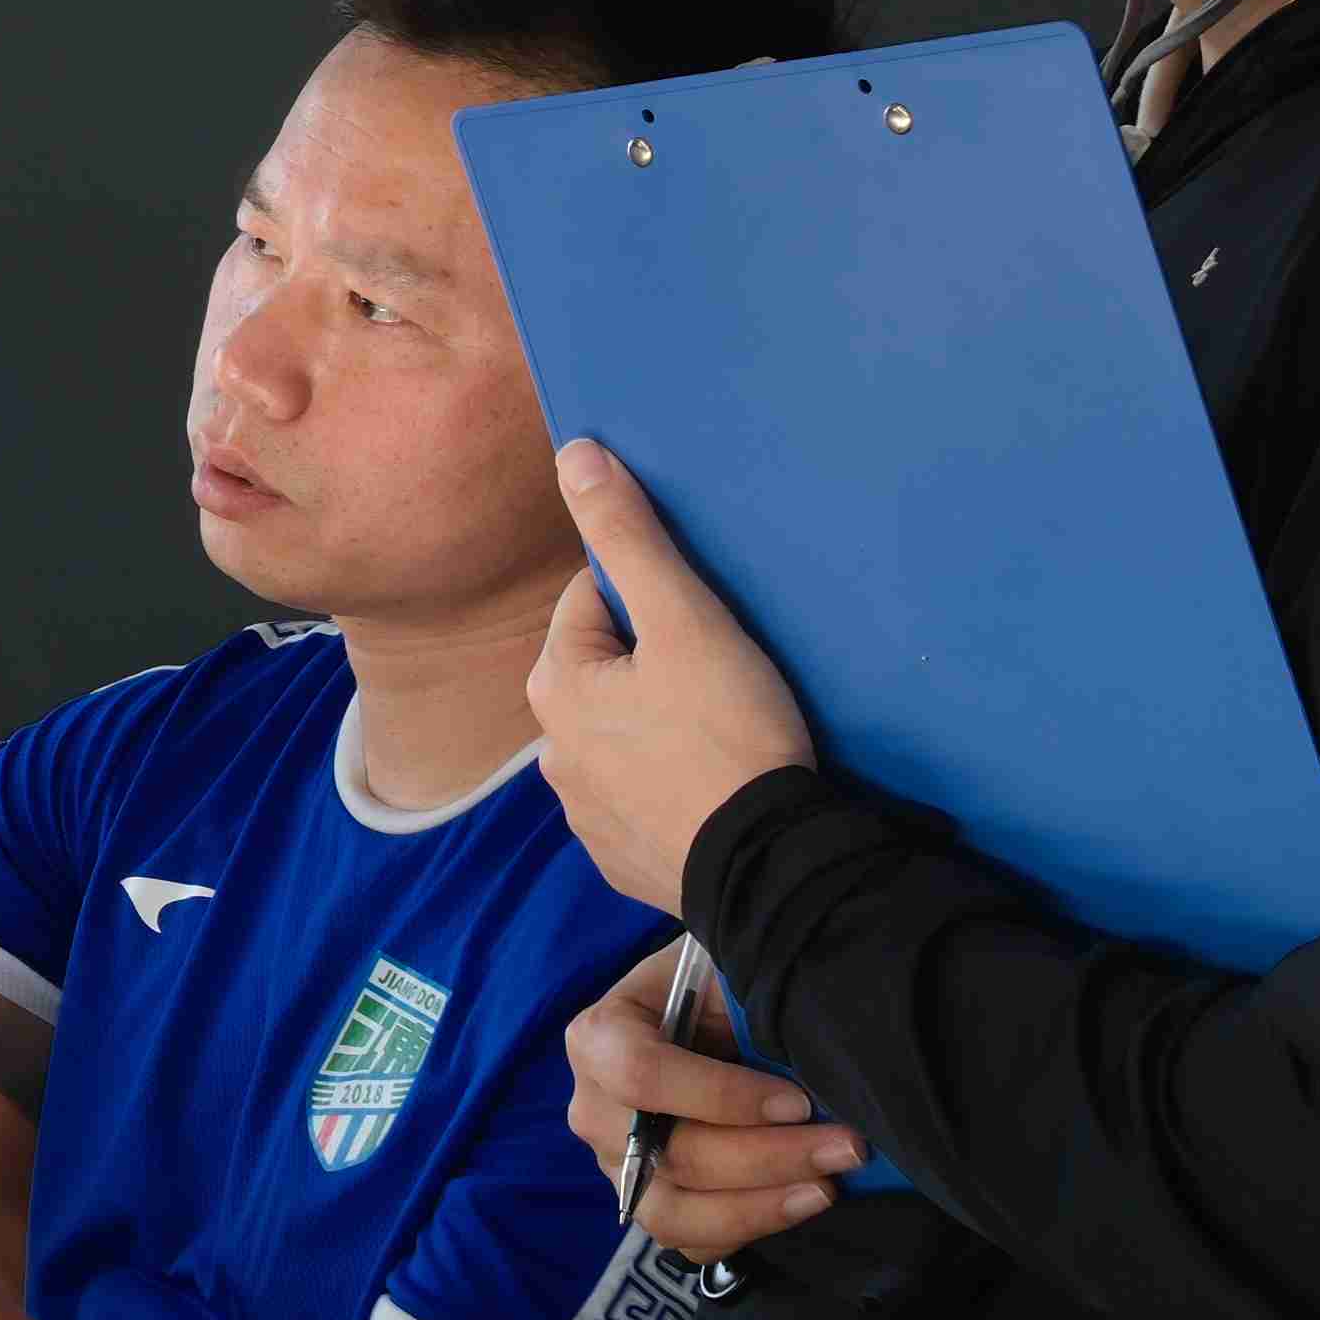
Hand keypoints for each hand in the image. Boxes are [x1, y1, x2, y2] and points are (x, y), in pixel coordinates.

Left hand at [527, 441, 817, 916]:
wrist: (767, 865)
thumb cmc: (727, 733)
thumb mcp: (684, 619)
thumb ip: (629, 536)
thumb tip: (575, 454)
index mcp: (554, 686)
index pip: (593, 603)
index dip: (654, 599)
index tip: (705, 622)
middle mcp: (552, 753)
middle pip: (607, 671)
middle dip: (655, 664)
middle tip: (725, 677)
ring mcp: (584, 813)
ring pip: (623, 736)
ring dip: (661, 726)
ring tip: (725, 731)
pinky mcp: (622, 857)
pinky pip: (642, 797)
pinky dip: (671, 784)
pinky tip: (715, 784)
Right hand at [562, 941, 858, 1261]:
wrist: (719, 1012)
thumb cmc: (727, 984)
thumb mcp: (727, 968)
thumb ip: (745, 993)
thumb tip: (809, 1026)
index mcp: (598, 1035)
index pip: (638, 1076)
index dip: (720, 1095)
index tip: (798, 1096)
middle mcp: (591, 1105)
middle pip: (668, 1153)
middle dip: (768, 1155)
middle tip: (849, 1145)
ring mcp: (614, 1161)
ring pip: (671, 1209)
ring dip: (759, 1204)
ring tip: (829, 1185)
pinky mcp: (647, 1198)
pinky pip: (682, 1238)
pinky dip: (742, 1230)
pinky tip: (800, 1203)